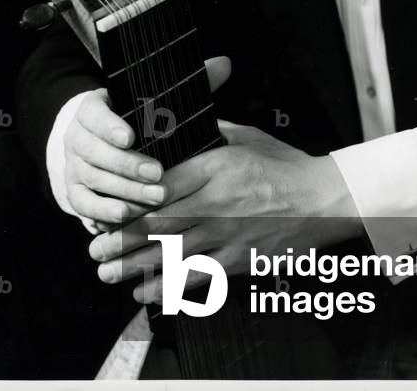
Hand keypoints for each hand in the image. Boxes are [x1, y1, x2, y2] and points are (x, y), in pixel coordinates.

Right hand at [63, 55, 231, 226]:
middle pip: (95, 151)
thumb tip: (224, 64)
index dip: (109, 125)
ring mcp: (73, 166)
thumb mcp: (154, 100)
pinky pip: (83, 204)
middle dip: (128, 164)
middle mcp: (77, 137)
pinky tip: (127, 215)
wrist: (101, 143)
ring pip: (94, 178)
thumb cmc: (136, 120)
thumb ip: (185, 85)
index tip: (131, 136)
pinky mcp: (74, 192)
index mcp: (92, 109)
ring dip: (125, 190)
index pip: (94, 114)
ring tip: (155, 197)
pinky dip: (104, 211)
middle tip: (158, 174)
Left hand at [89, 120, 362, 300]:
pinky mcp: (237, 259)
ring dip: (134, 266)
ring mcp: (226, 234)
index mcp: (214, 169)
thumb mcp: (247, 137)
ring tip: (106, 273)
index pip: (160, 186)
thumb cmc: (285, 165)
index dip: (129, 200)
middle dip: (121, 238)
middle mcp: (215, 203)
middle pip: (157, 223)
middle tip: (94, 248)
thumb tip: (183, 123)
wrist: (322, 199)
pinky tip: (144, 292)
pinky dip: (168, 287)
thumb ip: (212, 133)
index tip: (107, 206)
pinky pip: (197, 277)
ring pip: (170, 254)